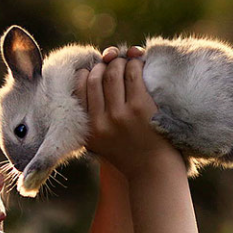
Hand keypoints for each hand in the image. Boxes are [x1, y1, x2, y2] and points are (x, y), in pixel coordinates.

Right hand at [74, 46, 181, 177]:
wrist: (153, 171)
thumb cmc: (130, 153)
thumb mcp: (100, 143)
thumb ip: (92, 120)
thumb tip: (88, 77)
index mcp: (89, 130)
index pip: (79, 89)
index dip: (86, 72)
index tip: (95, 70)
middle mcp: (101, 122)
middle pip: (95, 78)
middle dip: (103, 65)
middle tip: (112, 63)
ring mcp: (121, 114)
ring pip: (113, 73)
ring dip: (120, 62)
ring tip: (126, 63)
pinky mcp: (141, 107)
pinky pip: (134, 74)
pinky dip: (135, 64)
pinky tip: (139, 64)